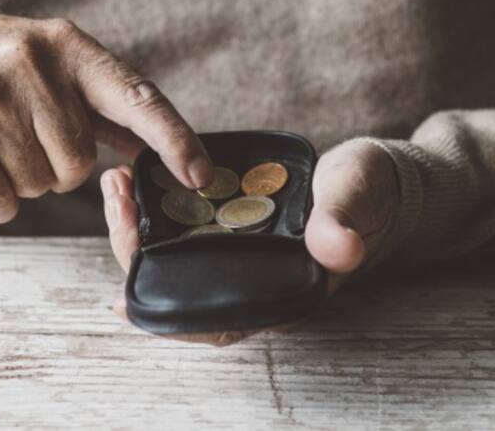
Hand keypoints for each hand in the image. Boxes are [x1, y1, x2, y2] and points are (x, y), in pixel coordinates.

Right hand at [0, 12, 212, 223]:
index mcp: (75, 49)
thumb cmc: (13, 71)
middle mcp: (33, 62)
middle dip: (63, 168)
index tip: (200, 176)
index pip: (138, 98)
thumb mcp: (64, 71)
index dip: (174, 140)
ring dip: (28, 181)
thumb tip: (179, 153)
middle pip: (79, 161)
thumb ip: (117, 110)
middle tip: (37, 142)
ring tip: (6, 144)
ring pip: (40, 183)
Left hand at [102, 138, 399, 345]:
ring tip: (118, 184)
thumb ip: (343, 218)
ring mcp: (244, 255)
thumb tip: (337, 246)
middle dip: (139, 250)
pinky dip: (159, 209)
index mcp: (283, 292)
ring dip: (142, 226)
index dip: (168, 316)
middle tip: (118, 201)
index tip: (122, 297)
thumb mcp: (358, 195)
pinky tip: (136, 186)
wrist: (376, 175)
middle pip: (183, 287)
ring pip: (179, 256)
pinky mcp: (237, 227)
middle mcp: (256, 282)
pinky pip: (188, 228)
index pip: (216, 320)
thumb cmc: (371, 192)